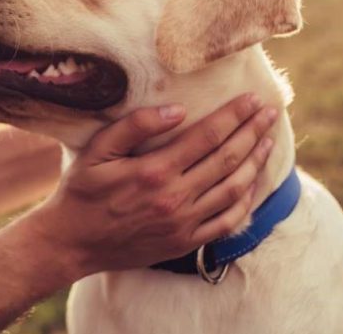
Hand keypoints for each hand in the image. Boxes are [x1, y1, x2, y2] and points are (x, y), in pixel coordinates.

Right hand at [25, 93, 277, 277]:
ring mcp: (183, 223)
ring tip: (268, 141)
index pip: (207, 136)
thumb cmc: (81, 191)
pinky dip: (246, 201)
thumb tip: (177, 110)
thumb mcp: (97, 150)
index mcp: (154, 171)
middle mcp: (174, 198)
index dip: (234, 115)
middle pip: (227, 159)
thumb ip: (135, 126)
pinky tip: (252, 183)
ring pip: (234, 189)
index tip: (253, 99)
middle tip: (270, 113)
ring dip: (255, 162)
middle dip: (253, 132)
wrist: (72, 243)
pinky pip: (227, 222)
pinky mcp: (185, 243)